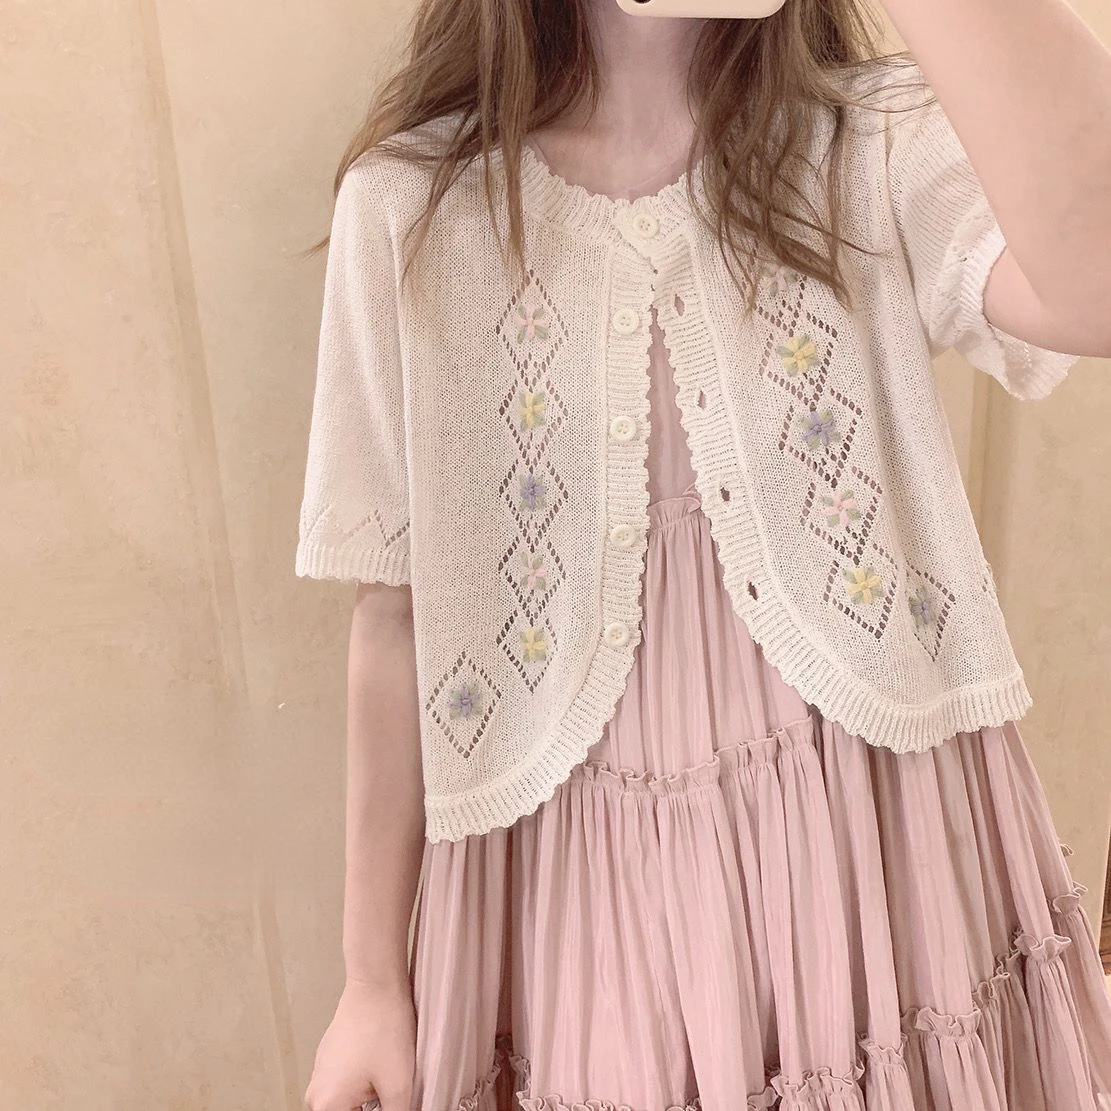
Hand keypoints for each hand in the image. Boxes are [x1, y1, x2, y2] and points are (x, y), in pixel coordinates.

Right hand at [303, 977, 416, 1110]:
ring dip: (367, 1101)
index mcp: (327, 1105)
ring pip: (346, 1102)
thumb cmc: (384, 1027)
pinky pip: (344, 1084)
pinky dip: (362, 1084)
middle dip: (371, 1109)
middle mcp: (316, 1092)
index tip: (390, 1102)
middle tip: (391, 1092)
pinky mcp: (329, 1057)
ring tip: (387, 1080)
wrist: (376, 985)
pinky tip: (381, 1067)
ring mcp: (320, 1072)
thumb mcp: (399, 1086)